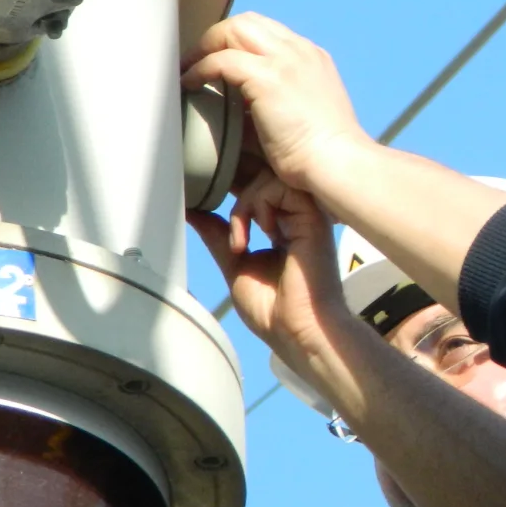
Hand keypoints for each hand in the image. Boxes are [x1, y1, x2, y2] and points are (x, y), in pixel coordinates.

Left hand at [181, 13, 368, 196]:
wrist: (337, 162)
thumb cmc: (324, 151)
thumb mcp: (307, 111)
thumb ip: (282, 96)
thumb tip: (245, 104)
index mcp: (312, 58)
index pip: (268, 31)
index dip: (239, 42)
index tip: (222, 62)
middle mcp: (299, 51)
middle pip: (248, 22)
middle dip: (218, 37)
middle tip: (200, 61)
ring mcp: (284, 61)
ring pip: (233, 29)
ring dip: (206, 46)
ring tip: (191, 69)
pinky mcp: (266, 78)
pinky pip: (220, 60)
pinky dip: (199, 69)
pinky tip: (191, 84)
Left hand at [188, 170, 362, 394]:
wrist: (296, 330)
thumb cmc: (274, 310)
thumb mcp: (235, 265)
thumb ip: (219, 235)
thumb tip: (194, 212)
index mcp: (285, 228)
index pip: (261, 190)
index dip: (236, 190)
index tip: (212, 205)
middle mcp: (298, 218)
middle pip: (265, 176)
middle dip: (237, 186)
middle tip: (218, 209)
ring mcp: (306, 216)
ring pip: (270, 177)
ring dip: (244, 204)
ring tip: (239, 239)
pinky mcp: (311, 218)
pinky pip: (278, 187)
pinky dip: (256, 206)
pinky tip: (256, 235)